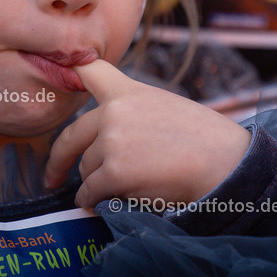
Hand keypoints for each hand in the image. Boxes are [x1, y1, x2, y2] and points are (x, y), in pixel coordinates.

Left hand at [43, 59, 250, 208]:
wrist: (224, 162)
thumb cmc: (203, 139)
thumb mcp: (165, 107)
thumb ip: (133, 112)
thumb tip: (106, 138)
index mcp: (128, 93)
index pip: (91, 71)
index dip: (73, 70)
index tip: (61, 71)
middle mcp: (114, 113)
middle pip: (71, 135)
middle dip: (59, 159)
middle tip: (52, 174)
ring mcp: (112, 142)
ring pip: (86, 169)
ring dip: (93, 183)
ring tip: (113, 190)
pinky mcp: (115, 173)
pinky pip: (90, 192)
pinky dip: (90, 202)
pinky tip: (93, 206)